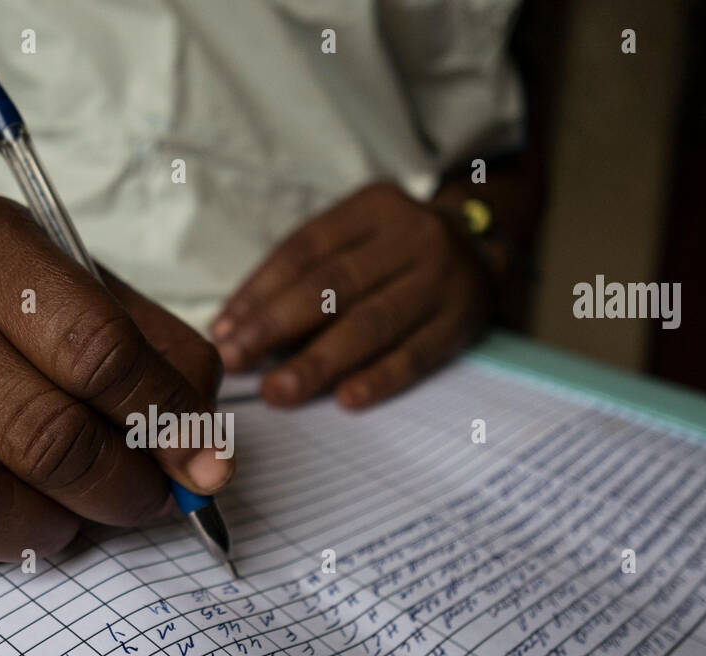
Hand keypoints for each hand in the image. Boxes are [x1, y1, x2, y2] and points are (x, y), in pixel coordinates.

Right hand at [0, 195, 229, 564]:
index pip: (93, 345)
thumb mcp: (97, 293)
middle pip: (40, 431)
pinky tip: (42, 515)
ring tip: (96, 508)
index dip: (162, 416)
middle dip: (123, 485)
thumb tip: (205, 462)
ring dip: (64, 522)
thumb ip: (164, 363)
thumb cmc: (18, 301)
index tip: (207, 462)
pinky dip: (14, 542)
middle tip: (160, 497)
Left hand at [211, 182, 490, 408]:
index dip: (258, 292)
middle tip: (235, 362)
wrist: (483, 250)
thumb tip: (235, 329)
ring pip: (371, 323)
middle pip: (333, 286)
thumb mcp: (355, 237)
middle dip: (275, 328)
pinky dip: (379, 378)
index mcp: (373, 207)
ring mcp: (441, 279)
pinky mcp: (461, 322)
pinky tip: (345, 399)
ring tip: (277, 391)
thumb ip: (303, 275)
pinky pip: (415, 354)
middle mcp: (411, 236)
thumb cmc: (394, 253)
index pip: (303, 250)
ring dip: (318, 362)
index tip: (222, 331)